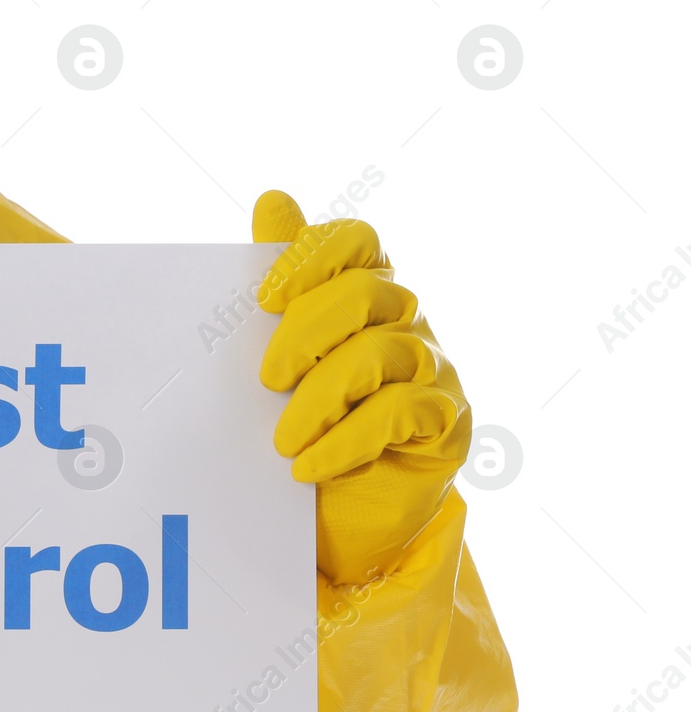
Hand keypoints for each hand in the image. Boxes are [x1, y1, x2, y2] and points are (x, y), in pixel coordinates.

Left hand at [252, 190, 470, 583]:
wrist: (340, 512)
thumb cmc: (306, 419)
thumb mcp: (283, 353)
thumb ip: (282, 279)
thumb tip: (272, 199)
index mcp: (366, 289)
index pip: (357, 241)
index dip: (312, 257)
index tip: (263, 298)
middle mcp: (406, 318)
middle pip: (365, 293)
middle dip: (304, 334)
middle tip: (264, 381)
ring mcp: (432, 367)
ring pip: (378, 355)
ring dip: (318, 400)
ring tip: (281, 440)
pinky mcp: (446, 421)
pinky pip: (400, 413)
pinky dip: (344, 441)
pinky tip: (308, 465)